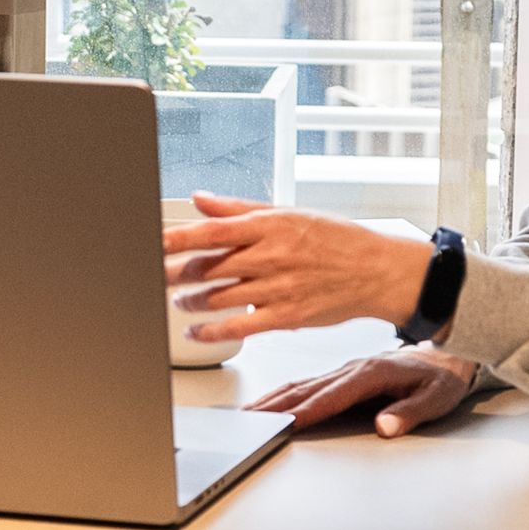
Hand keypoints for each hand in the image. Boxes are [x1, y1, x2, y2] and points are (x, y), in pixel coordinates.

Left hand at [161, 193, 436, 344]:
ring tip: (176, 301)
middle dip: (174, 273)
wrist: (377, 271)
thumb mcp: (288, 213)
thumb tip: (199, 199)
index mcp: (269, 225)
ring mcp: (278, 288)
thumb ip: (238, 209)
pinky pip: (239, 326)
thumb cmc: (335, 239)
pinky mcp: (286, 316)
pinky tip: (195, 331)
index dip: (177, 238)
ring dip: (189, 301)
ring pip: (218, 297)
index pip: (212, 231)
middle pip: (208, 266)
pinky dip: (211, 330)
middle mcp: (270, 256)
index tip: (151, 242)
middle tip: (153, 275)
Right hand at [249, 349, 482, 437]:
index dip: (311, 409)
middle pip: (308, 388)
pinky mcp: (342, 374)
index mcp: (374, 372)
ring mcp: (345, 370)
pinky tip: (268, 402)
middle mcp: (354, 368)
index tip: (289, 422)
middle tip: (251, 421)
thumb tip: (385, 426)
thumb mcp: (437, 398)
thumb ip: (410, 413)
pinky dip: (283, 393)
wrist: (447, 355)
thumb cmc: (442, 378)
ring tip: (248, 413)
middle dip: (278, 405)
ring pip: (302, 384)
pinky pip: (307, 383)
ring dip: (273, 399)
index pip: (336, 395)